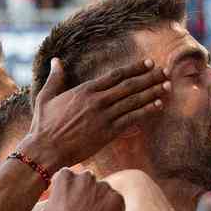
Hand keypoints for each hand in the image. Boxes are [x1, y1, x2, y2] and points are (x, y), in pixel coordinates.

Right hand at [19, 58, 168, 172]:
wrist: (46, 149)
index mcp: (85, 90)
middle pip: (129, 85)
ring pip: (133, 101)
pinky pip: (132, 120)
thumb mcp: (46, 97)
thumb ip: (55, 78)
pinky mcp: (107, 133)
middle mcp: (97, 100)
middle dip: (149, 77)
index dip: (134, 68)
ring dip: (153, 92)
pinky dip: (146, 111)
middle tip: (165, 71)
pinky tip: (158, 106)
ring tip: (167, 86)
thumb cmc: (43, 125)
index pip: (115, 75)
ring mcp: (104, 117)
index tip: (148, 63)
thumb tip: (56, 61)